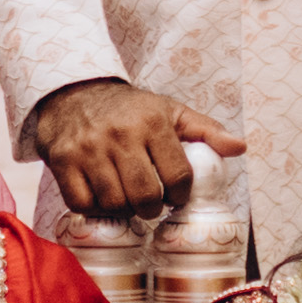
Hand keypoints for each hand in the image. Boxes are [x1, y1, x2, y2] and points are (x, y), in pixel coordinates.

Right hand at [29, 78, 246, 219]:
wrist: (73, 93)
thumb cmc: (128, 109)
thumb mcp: (169, 110)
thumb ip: (205, 130)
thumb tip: (240, 147)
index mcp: (153, 122)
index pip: (178, 177)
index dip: (180, 196)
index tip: (174, 195)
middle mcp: (121, 135)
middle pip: (145, 197)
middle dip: (151, 208)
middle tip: (148, 202)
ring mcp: (88, 149)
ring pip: (114, 204)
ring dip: (122, 209)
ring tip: (125, 197)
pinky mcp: (62, 161)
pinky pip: (82, 204)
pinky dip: (93, 208)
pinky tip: (100, 196)